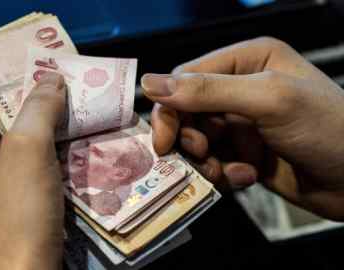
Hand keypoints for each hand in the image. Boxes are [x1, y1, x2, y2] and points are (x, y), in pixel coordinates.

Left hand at [0, 73, 65, 269]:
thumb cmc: (16, 220)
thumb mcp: (28, 152)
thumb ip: (38, 110)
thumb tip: (50, 79)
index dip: (27, 101)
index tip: (59, 93)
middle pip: (9, 139)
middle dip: (44, 130)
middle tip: (76, 117)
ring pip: (21, 165)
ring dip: (50, 155)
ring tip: (80, 143)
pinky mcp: (3, 223)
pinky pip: (26, 189)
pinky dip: (48, 180)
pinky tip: (71, 176)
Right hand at [141, 37, 343, 219]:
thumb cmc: (328, 129)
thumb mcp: (268, 100)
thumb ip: (207, 91)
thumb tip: (149, 83)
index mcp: (247, 60)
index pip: (186, 79)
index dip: (169, 108)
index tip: (164, 141)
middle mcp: (240, 88)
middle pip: (186, 112)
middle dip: (189, 138)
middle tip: (201, 155)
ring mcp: (242, 122)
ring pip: (196, 140)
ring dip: (205, 160)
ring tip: (226, 172)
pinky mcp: (244, 152)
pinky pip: (213, 161)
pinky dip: (224, 173)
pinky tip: (248, 177)